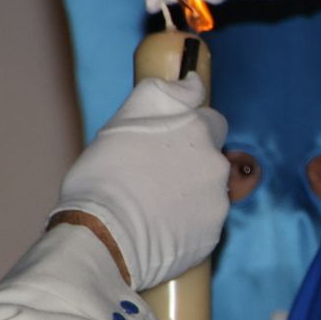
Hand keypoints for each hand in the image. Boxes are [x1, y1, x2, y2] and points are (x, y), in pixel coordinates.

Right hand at [50, 75, 229, 290]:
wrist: (102, 239)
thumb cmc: (104, 176)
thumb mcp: (125, 119)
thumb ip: (164, 93)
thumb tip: (194, 81)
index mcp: (199, 131)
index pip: (211, 121)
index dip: (188, 131)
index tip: (165, 144)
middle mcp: (217, 164)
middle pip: (210, 158)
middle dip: (189, 163)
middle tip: (150, 177)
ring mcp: (218, 202)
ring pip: (208, 191)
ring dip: (189, 194)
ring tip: (150, 206)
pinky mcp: (212, 236)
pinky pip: (203, 223)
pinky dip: (186, 224)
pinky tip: (157, 229)